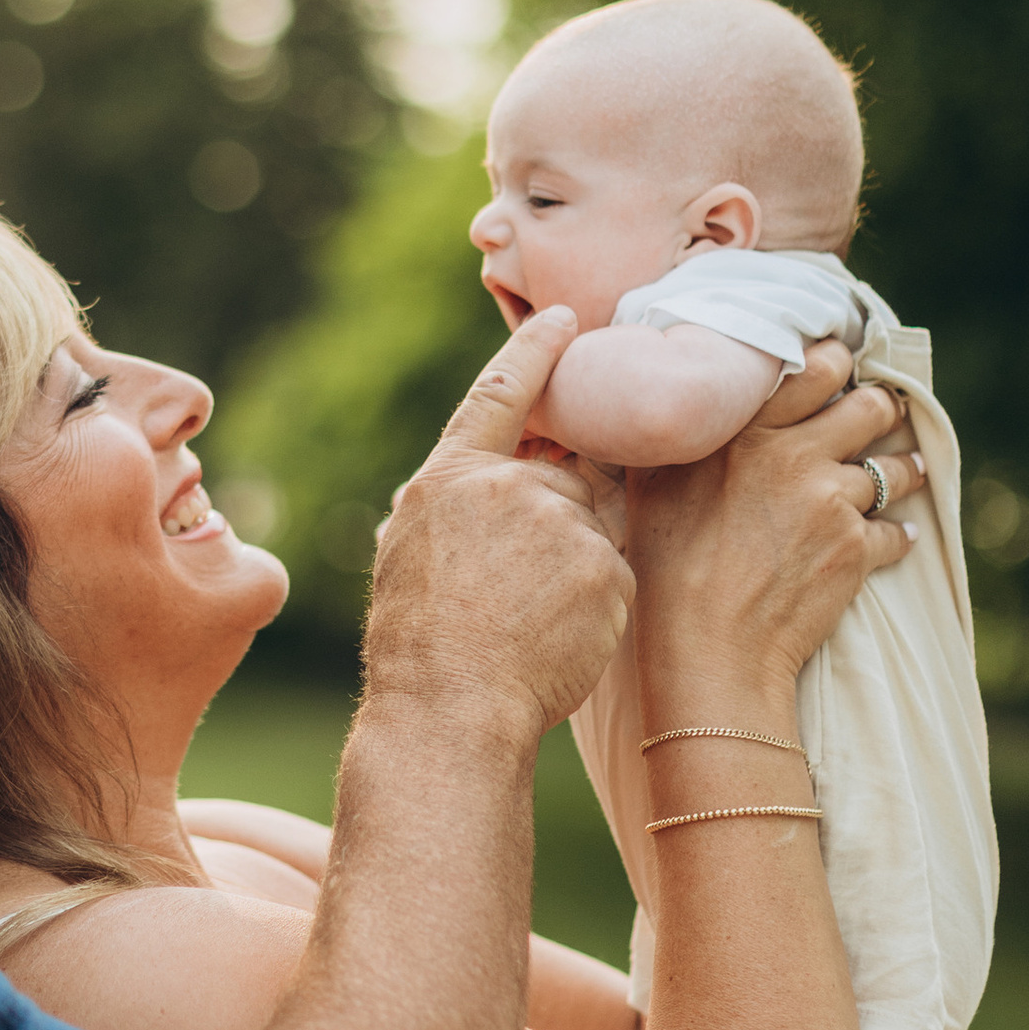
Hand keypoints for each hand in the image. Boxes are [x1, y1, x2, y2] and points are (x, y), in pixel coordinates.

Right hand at [366, 309, 635, 738]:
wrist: (450, 710)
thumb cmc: (421, 647)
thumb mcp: (412, 553)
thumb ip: (459, 505)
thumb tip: (491, 481)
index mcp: (451, 478)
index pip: (501, 395)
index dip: (535, 353)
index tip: (568, 319)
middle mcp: (508, 487)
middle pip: (566, 480)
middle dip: (561, 522)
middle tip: (525, 590)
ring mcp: (560, 524)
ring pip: (594, 529)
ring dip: (578, 566)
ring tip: (533, 625)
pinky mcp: (604, 566)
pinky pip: (615, 574)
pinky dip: (597, 605)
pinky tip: (560, 640)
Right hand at [626, 342, 926, 709]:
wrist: (707, 649)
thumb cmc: (665, 571)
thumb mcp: (652, 486)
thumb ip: (676, 438)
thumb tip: (667, 405)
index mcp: (747, 430)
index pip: (816, 367)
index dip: (835, 365)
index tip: (838, 371)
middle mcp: (796, 455)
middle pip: (871, 406)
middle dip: (882, 408)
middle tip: (880, 414)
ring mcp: (832, 502)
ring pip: (895, 469)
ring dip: (904, 469)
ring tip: (907, 470)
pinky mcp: (857, 550)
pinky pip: (896, 532)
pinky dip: (897, 536)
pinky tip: (895, 539)